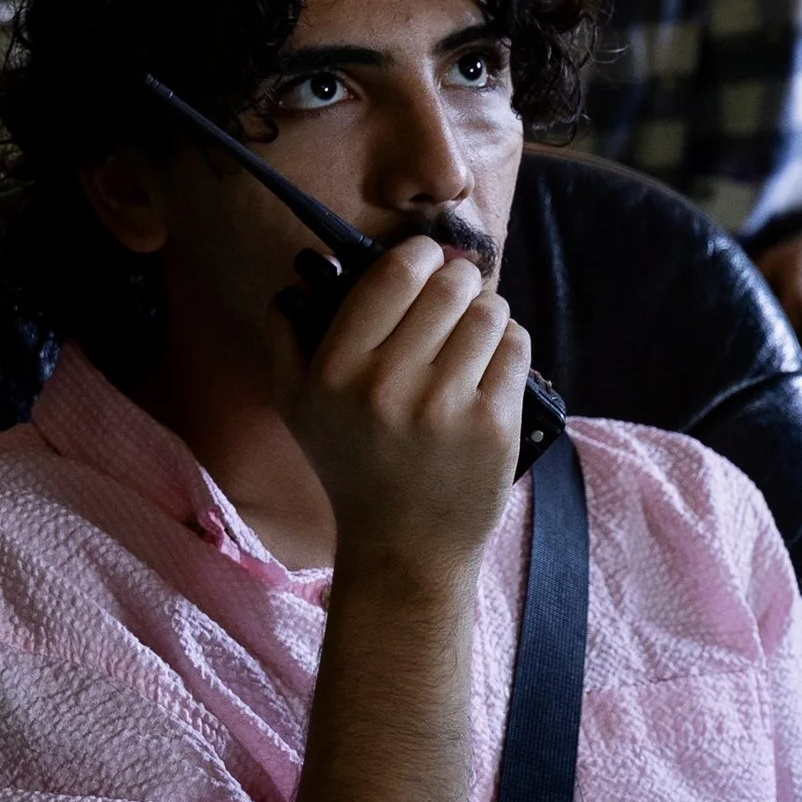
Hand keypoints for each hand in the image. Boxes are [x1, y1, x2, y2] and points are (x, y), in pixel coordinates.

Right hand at [272, 234, 529, 579]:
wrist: (403, 547)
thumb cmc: (351, 466)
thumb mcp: (295, 405)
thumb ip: (286, 335)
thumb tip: (299, 276)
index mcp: (336, 370)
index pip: (394, 275)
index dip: (419, 253)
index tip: (425, 259)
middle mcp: (388, 385)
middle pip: (449, 285)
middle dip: (458, 279)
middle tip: (454, 293)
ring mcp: (445, 406)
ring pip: (489, 311)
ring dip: (486, 312)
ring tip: (472, 333)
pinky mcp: (492, 425)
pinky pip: (515, 348)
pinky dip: (507, 346)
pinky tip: (488, 365)